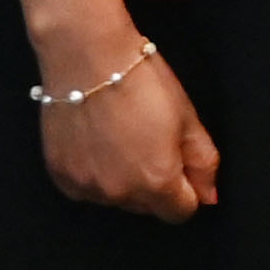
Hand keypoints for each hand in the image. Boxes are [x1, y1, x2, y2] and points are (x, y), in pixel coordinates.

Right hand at [33, 28, 219, 221]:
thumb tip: (208, 196)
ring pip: (115, 198)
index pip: (181, 212)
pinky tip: (96, 141)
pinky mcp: (61, 175)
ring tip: (119, 136)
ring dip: (122, 179)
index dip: (186, 190)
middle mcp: (120, 193)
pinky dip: (93, 172)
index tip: (179, 165)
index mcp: (157, 181)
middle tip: (148, 140)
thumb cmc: (140, 81)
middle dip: (154, 183)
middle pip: (148, 206)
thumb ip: (203, 163)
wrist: (87, 56)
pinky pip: (85, 188)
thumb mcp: (187, 118)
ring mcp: (87, 186)